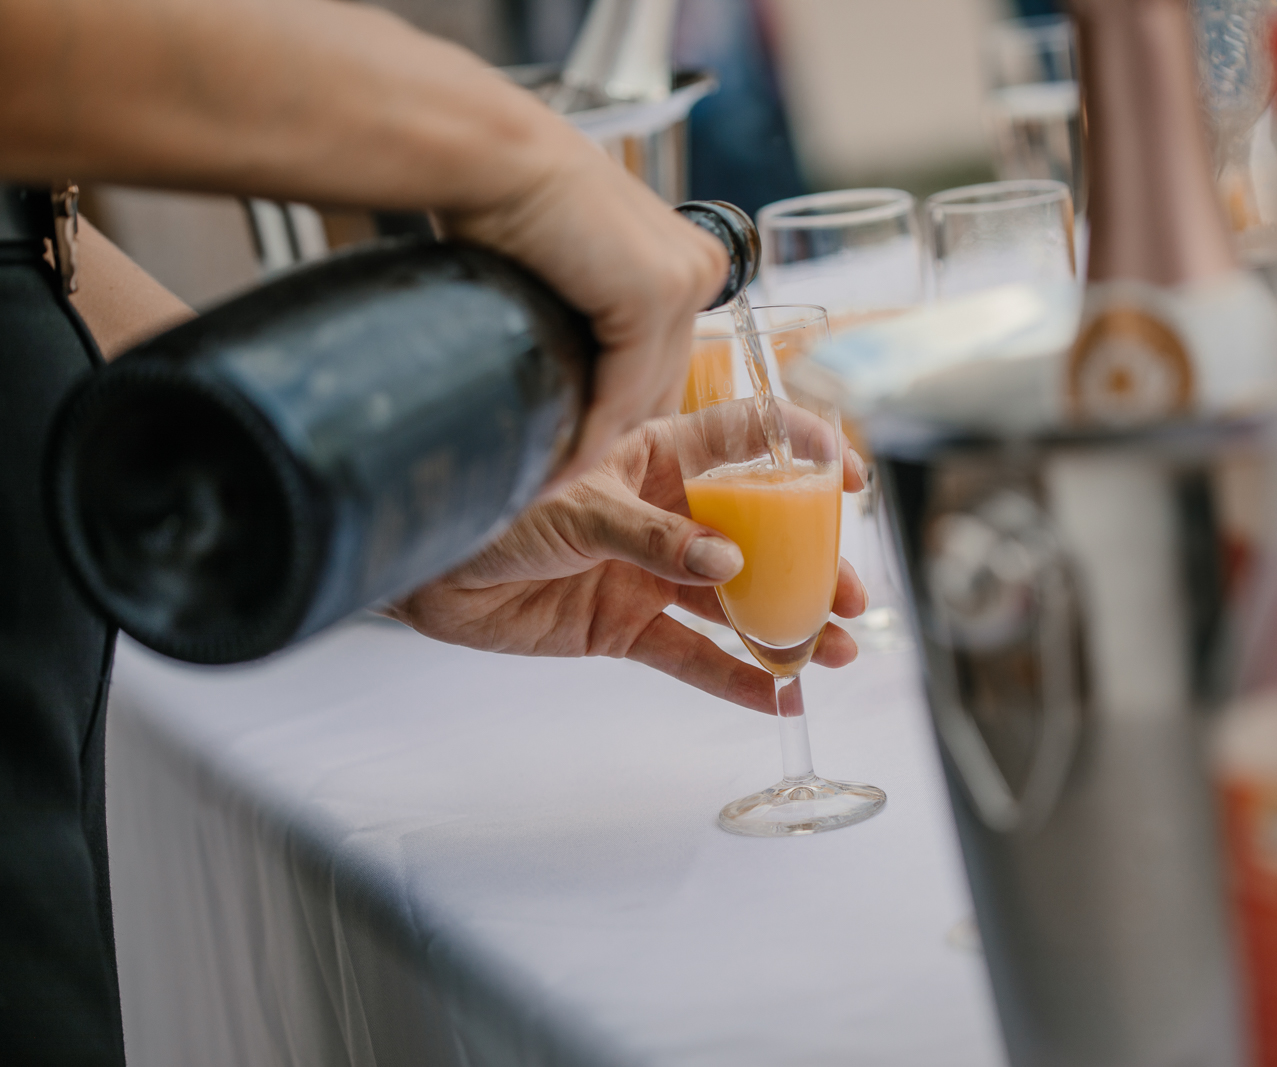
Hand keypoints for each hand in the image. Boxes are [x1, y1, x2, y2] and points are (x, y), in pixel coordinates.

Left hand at [387, 419, 869, 713]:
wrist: (425, 565)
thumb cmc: (495, 504)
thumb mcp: (581, 507)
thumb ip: (656, 536)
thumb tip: (730, 558)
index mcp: (656, 455)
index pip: (747, 441)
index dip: (802, 451)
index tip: (848, 479)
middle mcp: (664, 512)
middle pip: (758, 534)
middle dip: (810, 566)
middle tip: (851, 597)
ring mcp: (647, 572)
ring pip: (733, 600)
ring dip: (785, 624)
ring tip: (837, 651)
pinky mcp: (622, 626)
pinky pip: (689, 654)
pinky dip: (732, 677)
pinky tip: (778, 694)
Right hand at [436, 126, 727, 483]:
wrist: (492, 156)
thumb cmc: (510, 203)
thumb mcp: (574, 269)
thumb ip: (592, 314)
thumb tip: (572, 376)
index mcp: (689, 262)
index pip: (661, 363)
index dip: (616, 412)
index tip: (572, 452)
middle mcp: (700, 273)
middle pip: (658, 386)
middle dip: (607, 433)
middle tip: (554, 472)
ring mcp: (684, 284)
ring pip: (641, 396)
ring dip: (593, 443)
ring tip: (546, 479)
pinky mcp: (654, 296)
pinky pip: (621, 391)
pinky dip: (586, 434)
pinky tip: (553, 465)